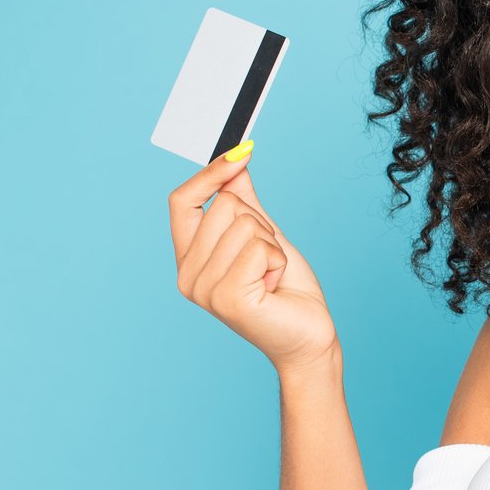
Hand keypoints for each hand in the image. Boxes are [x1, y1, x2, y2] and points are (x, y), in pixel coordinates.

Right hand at [167, 146, 337, 373]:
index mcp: (189, 258)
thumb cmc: (287, 290)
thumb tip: (235, 160)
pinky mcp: (227, 298)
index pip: (181, 201)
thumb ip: (244, 202)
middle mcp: (187, 275)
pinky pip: (259, 248)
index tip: (241, 153)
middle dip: (261, 225)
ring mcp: (204, 289)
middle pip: (224, 206)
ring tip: (271, 276)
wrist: (309, 336)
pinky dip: (278, 262)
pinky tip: (274, 287)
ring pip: (246, 224)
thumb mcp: (264, 236)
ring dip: (273, 247)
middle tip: (268, 260)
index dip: (210, 174)